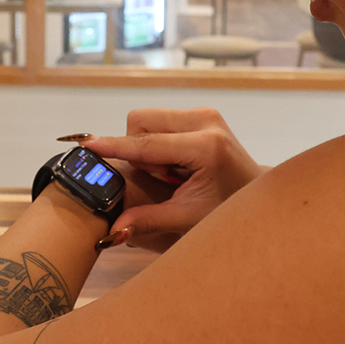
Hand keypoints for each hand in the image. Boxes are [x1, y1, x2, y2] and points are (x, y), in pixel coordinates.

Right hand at [84, 107, 266, 251]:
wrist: (255, 193)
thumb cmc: (226, 208)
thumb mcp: (187, 218)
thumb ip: (148, 220)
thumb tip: (113, 231)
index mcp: (206, 147)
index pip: (147, 145)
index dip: (115, 146)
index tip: (89, 145)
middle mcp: (206, 121)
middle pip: (142, 123)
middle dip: (139, 153)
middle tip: (162, 178)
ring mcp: (204, 113)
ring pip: (147, 120)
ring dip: (148, 148)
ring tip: (171, 173)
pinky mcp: (202, 112)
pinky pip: (159, 121)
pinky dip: (158, 143)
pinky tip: (177, 164)